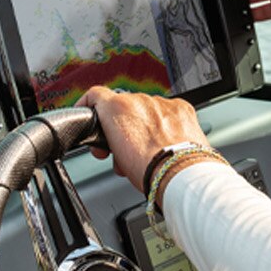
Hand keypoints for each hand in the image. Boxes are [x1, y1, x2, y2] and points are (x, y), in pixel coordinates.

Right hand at [81, 86, 209, 192]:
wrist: (180, 174)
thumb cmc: (148, 170)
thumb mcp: (115, 156)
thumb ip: (111, 140)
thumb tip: (115, 141)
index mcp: (117, 108)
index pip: (95, 96)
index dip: (89, 105)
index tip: (89, 113)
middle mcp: (139, 100)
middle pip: (123, 108)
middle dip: (120, 128)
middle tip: (120, 148)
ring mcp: (162, 103)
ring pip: (146, 111)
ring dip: (143, 126)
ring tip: (146, 151)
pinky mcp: (181, 108)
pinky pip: (167, 112)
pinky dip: (165, 125)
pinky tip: (165, 142)